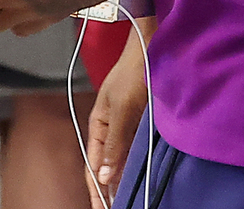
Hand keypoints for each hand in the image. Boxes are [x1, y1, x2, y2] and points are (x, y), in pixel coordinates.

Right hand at [84, 22, 152, 197]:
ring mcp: (125, 127)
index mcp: (97, 126)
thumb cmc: (133, 73)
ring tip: (123, 201)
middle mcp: (109, 130)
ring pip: (120, 162)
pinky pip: (134, 152)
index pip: (93, 166)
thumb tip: (104, 175)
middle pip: (104, 167)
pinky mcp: (140, 124)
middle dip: (105, 191)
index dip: (96, 190)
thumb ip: (114, 142)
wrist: (150, 49)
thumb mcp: (123, 109)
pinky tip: (137, 178)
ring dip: (120, 181)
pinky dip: (133, 167)